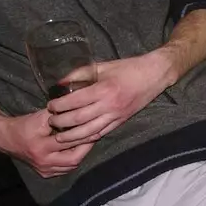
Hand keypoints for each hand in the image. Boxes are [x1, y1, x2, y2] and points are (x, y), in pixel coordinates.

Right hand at [0, 109, 96, 178]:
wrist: (7, 138)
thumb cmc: (24, 125)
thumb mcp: (41, 117)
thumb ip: (60, 115)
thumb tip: (80, 111)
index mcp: (41, 147)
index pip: (69, 142)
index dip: (84, 135)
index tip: (95, 128)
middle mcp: (43, 161)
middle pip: (73, 160)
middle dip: (86, 148)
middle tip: (94, 136)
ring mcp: (43, 170)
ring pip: (70, 166)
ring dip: (81, 154)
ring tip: (88, 142)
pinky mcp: (44, 173)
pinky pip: (64, 170)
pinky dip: (72, 160)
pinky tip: (77, 150)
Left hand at [46, 51, 173, 147]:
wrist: (154, 75)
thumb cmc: (128, 68)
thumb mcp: (103, 66)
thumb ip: (80, 73)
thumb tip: (60, 83)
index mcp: (104, 89)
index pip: (75, 101)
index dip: (59, 106)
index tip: (50, 106)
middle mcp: (109, 105)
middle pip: (79, 119)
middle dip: (61, 122)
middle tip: (51, 121)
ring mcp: (116, 115)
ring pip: (89, 132)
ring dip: (72, 136)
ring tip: (60, 136)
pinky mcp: (121, 121)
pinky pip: (102, 133)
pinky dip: (88, 138)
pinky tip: (78, 139)